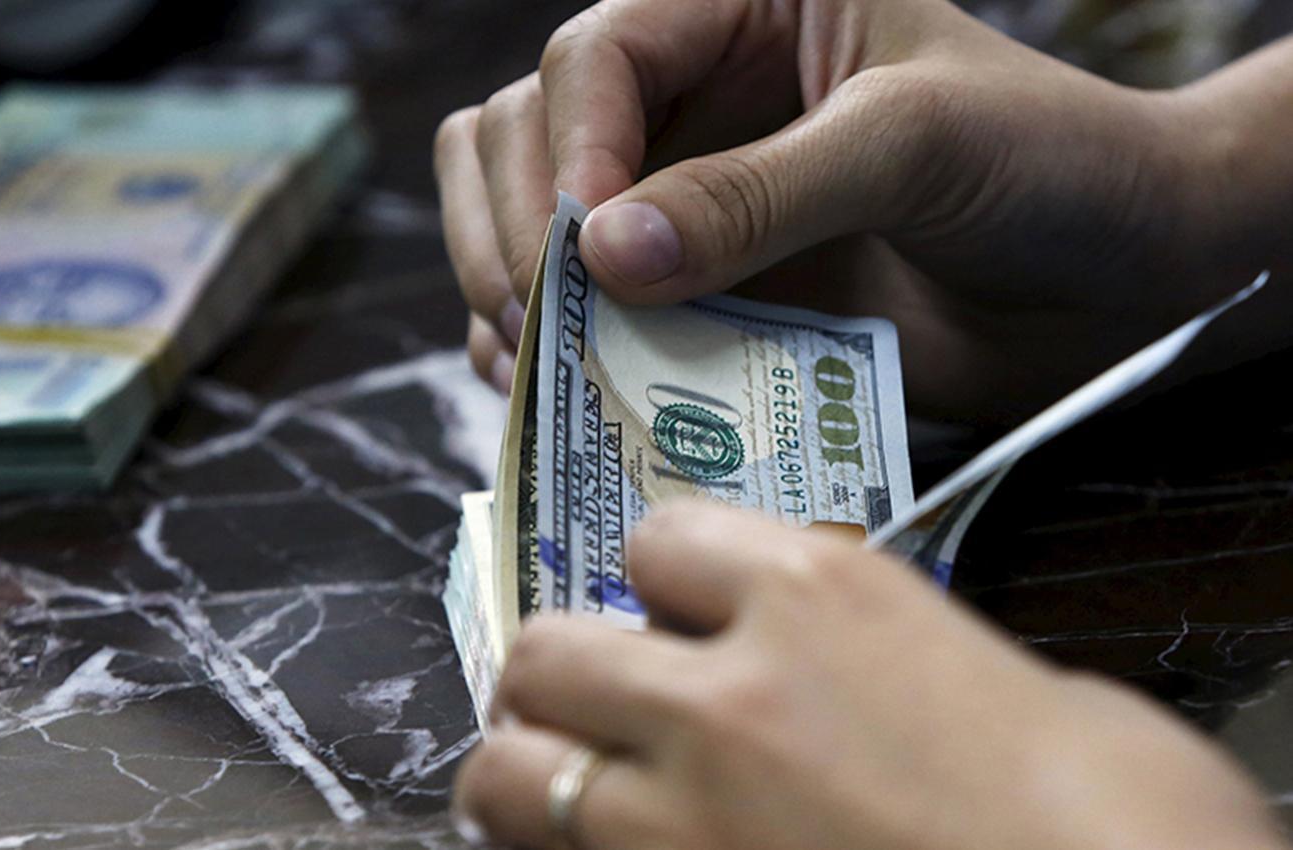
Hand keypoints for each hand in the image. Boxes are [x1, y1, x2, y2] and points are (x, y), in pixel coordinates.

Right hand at [435, 0, 1284, 419]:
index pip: (599, 55)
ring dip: (510, 290)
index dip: (572, 147)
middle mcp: (694, 97)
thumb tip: (603, 254)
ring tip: (539, 368)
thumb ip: (760, 193)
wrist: (1118, 275)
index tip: (584, 249)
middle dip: (516, 227)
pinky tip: (560, 393)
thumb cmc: (1049, 163)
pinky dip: (551, 351)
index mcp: (742, 11)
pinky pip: (581, 311)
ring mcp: (686, 198)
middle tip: (546, 322)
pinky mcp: (697, 289)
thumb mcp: (912, 146)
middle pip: (525, 132)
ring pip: (524, 218)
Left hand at [451, 502, 1285, 849]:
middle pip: (548, 649)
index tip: (674, 611)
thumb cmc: (1112, 809)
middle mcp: (721, 694)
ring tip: (556, 792)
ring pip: (508, 774)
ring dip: (523, 775)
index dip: (661, 577)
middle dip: (559, 675)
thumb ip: (896, 652)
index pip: (658, 539)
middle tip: (591, 707)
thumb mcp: (1012, 681)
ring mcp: (680, 818)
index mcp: (815, 595)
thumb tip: (863, 671)